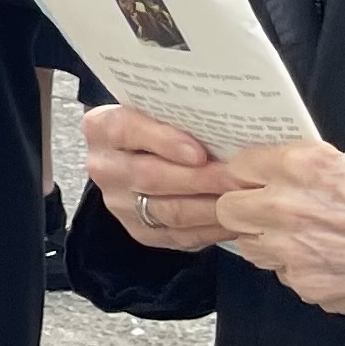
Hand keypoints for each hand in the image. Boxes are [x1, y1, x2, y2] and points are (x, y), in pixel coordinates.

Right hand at [83, 105, 241, 250]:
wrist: (139, 154)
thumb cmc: (159, 125)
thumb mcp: (158, 110)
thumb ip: (179, 115)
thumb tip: (223, 123)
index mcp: (102, 128)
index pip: (126, 130)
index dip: (163, 141)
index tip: (199, 152)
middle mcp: (105, 168)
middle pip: (151, 176)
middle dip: (201, 179)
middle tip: (237, 178)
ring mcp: (120, 204)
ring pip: (169, 211)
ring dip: (211, 206)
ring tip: (242, 198)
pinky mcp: (141, 231)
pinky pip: (180, 236)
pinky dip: (212, 228)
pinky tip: (235, 218)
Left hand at [214, 140, 344, 320]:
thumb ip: (308, 165)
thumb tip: (278, 170)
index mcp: (301, 168)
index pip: (240, 166)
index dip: (249, 174)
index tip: (256, 179)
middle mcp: (287, 209)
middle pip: (230, 209)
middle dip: (245, 209)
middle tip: (270, 211)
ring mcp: (294, 254)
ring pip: (252, 247)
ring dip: (268, 241)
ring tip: (306, 238)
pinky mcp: (309, 288)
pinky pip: (286, 276)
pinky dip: (300, 269)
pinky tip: (331, 261)